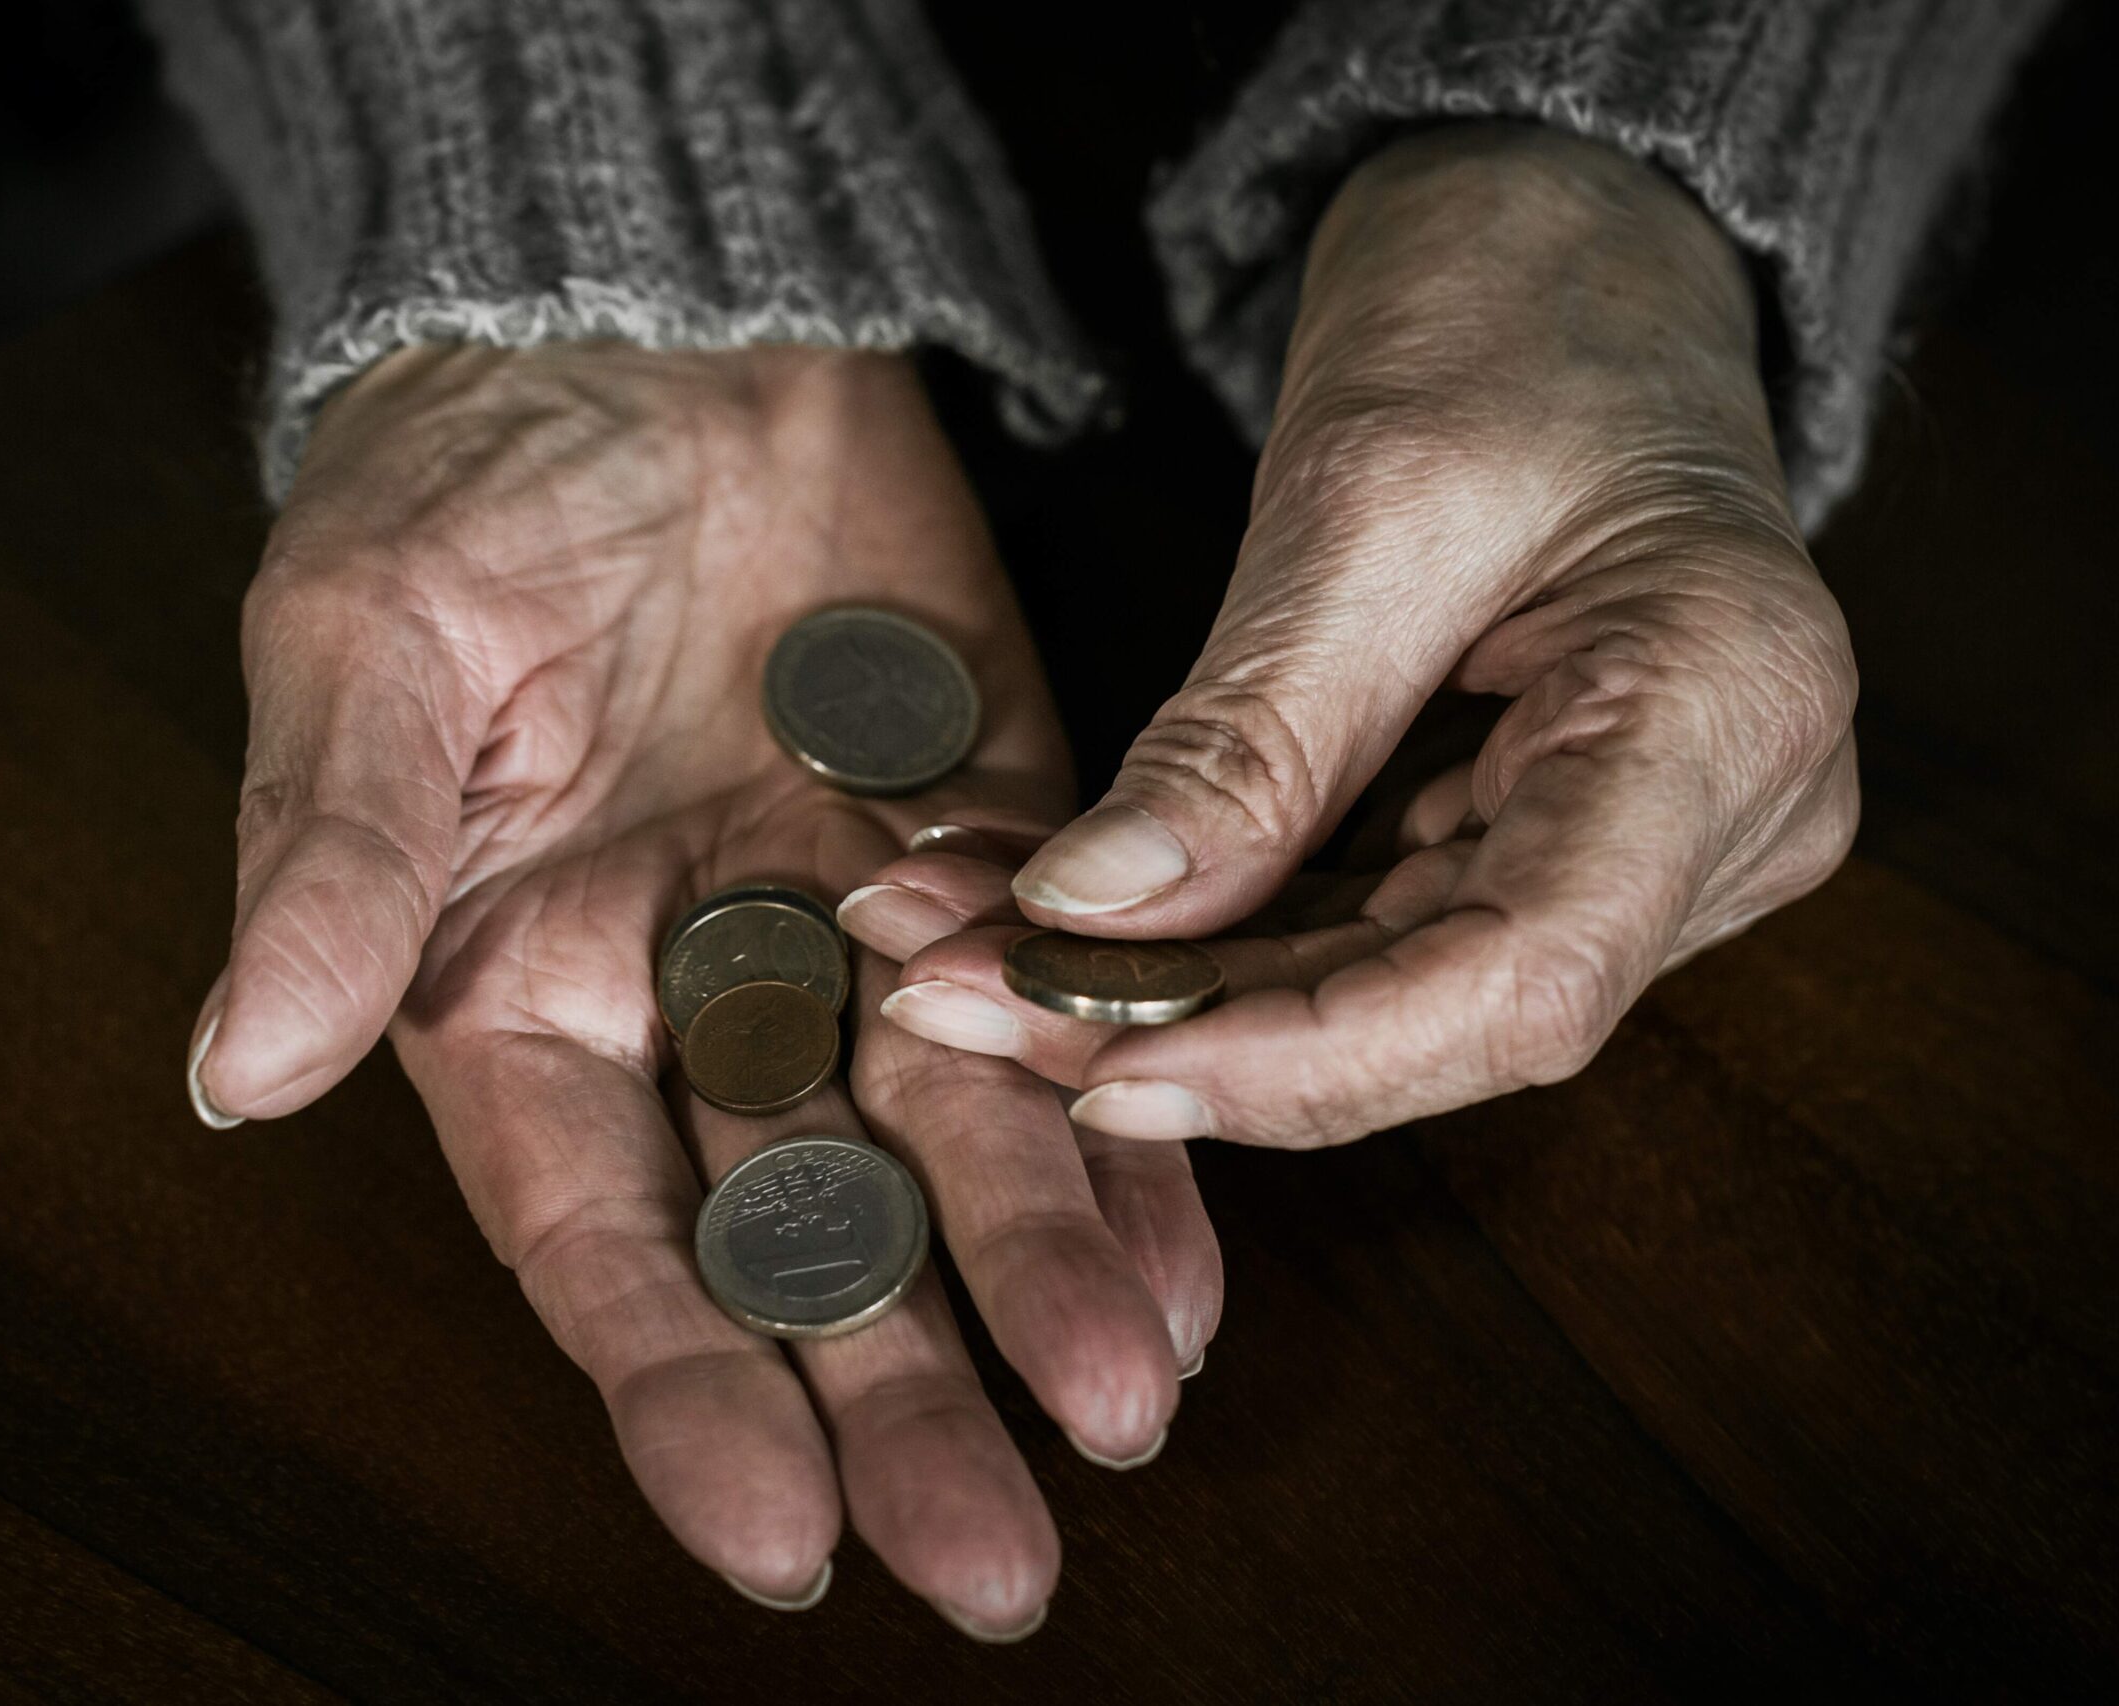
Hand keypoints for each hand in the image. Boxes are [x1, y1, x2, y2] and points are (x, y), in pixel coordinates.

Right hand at [184, 345, 1219, 1632]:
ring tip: (1129, 1404)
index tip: (768, 1530)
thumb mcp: (368, 651)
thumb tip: (245, 1065)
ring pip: (954, 1143)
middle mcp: (698, 1004)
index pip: (601, 1234)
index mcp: (519, 998)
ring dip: (1040, 1277)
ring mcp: (857, 931)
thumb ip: (335, 862)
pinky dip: (1127, 1113)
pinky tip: (1192, 1236)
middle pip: (800, 1237)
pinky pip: (1068, 1006)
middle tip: (992, 1561)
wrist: (657, 321)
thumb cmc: (463, 479)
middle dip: (893, 1395)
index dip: (680, 1383)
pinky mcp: (998, 846)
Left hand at [859, 124, 1858, 1146]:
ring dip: (1162, 990)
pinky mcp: (1542, 839)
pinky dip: (1200, 935)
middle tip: (956, 995)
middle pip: (1437, 1013)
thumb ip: (1246, 733)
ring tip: (956, 953)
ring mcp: (1639, 846)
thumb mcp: (1366, 498)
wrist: (1566, 247)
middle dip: (1182, 1026)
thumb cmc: (1511, 313)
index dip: (1310, 1059)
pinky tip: (1042, 918)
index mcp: (1728, 714)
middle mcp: (1717, 821)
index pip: (1528, 979)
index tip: (1108, 1069)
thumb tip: (1090, 912)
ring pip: (1379, 991)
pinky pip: (1363, 928)